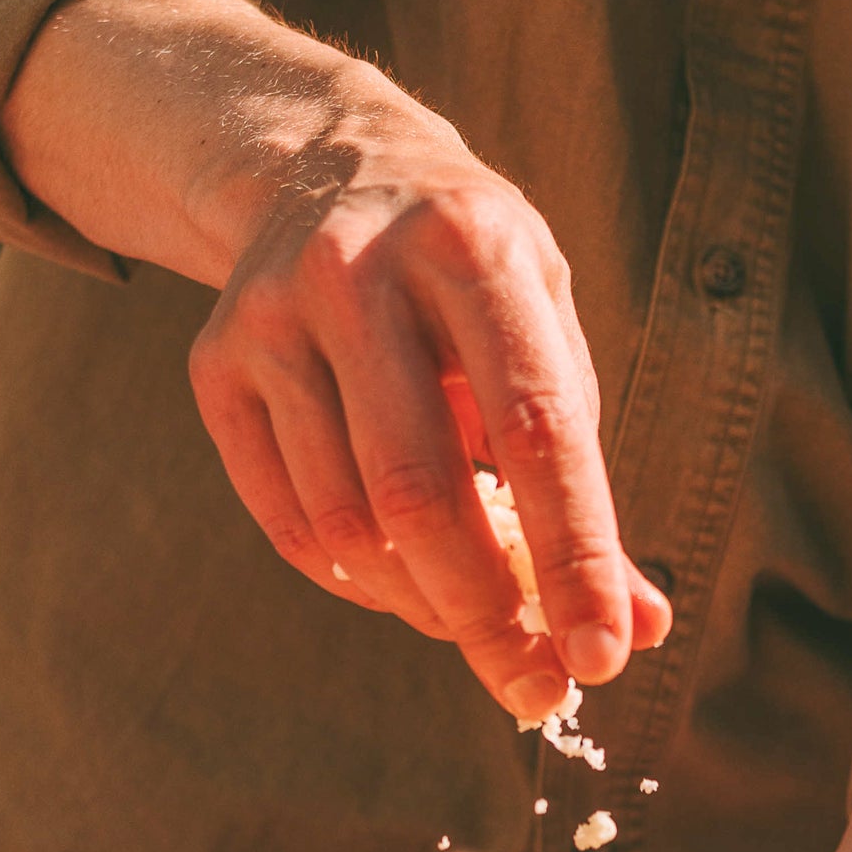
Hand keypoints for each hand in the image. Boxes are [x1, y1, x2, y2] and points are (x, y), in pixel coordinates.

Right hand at [0, 0, 670, 718]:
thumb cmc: (469, 280)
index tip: (604, 654)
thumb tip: (636, 626)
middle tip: (537, 685)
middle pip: (422, 495)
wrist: (326, 166)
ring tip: (473, 621)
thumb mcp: (546, 337)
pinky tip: (402, 583)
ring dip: (424, 608)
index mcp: (473, 247)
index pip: (535, 431)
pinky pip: (290, 523)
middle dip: (488, 616)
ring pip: (348, 526)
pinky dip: (357, 582)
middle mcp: (358, 270)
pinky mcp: (216, 363)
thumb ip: (587, 480)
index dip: (573, 556)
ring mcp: (272, 315)